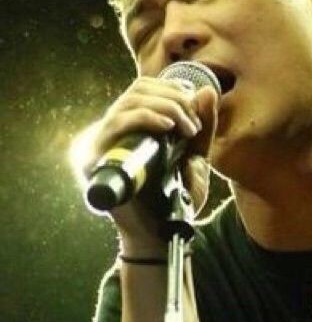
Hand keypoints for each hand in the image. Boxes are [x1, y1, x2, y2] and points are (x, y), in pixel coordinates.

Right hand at [70, 76, 218, 253]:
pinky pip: (116, 124)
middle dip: (173, 98)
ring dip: (164, 106)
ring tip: (186, 127)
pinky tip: (168, 126)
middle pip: (137, 89)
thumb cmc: (176, 196)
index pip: (144, 87)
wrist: (162, 234)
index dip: (171, 87)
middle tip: (193, 123)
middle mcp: (115, 131)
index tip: (194, 105)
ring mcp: (103, 143)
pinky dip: (145, 117)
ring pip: (128, 102)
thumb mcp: (196, 156)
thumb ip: (202, 126)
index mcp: (134, 127)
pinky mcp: (95, 158)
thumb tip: (206, 90)